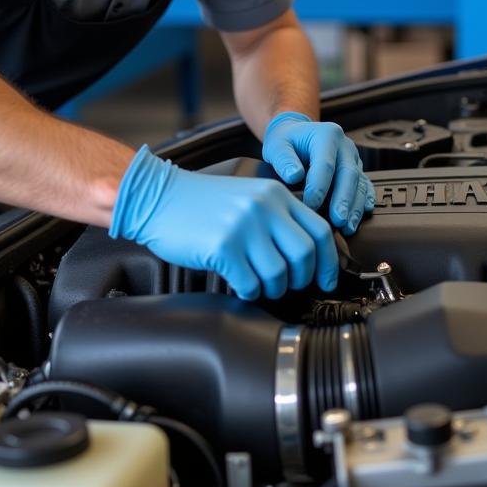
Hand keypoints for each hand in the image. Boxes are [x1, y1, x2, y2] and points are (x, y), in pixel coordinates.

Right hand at [111, 145, 338, 300]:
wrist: (158, 197)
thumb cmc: (201, 202)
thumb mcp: (247, 196)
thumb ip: (277, 215)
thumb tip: (307, 253)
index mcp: (275, 194)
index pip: (320, 231)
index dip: (328, 262)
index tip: (326, 280)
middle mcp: (264, 207)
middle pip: (305, 256)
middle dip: (300, 280)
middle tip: (286, 286)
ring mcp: (244, 226)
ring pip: (279, 275)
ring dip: (272, 289)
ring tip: (258, 283)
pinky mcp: (223, 247)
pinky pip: (250, 284)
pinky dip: (249, 292)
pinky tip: (239, 284)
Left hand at [262, 111, 374, 234]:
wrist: (297, 134)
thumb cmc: (287, 141)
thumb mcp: (278, 145)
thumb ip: (284, 160)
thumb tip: (294, 176)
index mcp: (327, 135)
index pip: (325, 164)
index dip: (319, 187)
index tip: (311, 206)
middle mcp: (344, 145)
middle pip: (348, 174)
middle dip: (343, 200)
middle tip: (337, 220)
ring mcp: (353, 158)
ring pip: (359, 183)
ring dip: (355, 207)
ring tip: (347, 227)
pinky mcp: (358, 169)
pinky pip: (365, 185)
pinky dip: (364, 201)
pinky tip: (363, 215)